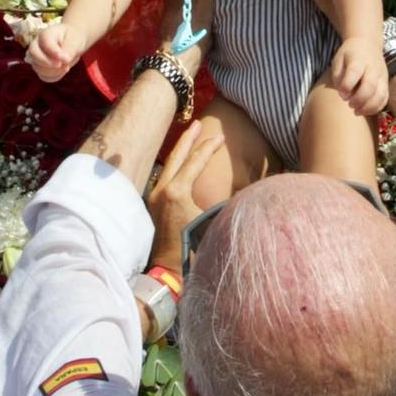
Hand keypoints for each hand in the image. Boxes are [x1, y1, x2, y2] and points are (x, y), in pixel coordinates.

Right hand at [27, 19, 82, 82]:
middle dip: (48, 63)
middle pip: (34, 54)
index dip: (54, 52)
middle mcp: (37, 44)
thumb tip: (64, 62)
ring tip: (66, 67)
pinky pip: (43, 76)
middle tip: (64, 66)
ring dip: (53, 72)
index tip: (66, 58)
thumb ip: (69, 50)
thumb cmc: (73, 37)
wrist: (73, 42)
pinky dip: (54, 76)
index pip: (45, 43)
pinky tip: (63, 71)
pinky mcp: (40, 67)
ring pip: (37, 67)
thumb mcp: (74, 41)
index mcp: (45, 34)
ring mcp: (37, 56)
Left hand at [148, 123, 225, 274]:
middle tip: (198, 123)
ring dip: (181, 150)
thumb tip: (240, 191)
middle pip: (176, 156)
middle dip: (189, 138)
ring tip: (190, 136)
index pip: (195, 161)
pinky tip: (182, 162)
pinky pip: (166, 176)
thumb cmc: (194, 249)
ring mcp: (155, 197)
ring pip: (169, 165)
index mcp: (176, 192)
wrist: (169, 272)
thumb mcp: (212, 223)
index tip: (221, 136)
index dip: (209, 147)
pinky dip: (176, 164)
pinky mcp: (155, 205)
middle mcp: (162, 190)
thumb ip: (224, 203)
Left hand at [329, 36, 387, 116]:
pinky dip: (376, 108)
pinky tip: (364, 110)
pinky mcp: (386, 82)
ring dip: (368, 107)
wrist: (367, 43)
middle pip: (370, 86)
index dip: (347, 86)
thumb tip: (344, 95)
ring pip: (380, 95)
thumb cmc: (349, 54)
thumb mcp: (338, 60)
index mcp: (358, 59)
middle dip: (358, 99)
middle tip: (349, 104)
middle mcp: (373, 67)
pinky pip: (384, 98)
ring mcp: (382, 75)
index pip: (354, 72)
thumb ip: (338, 77)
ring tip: (356, 110)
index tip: (341, 93)